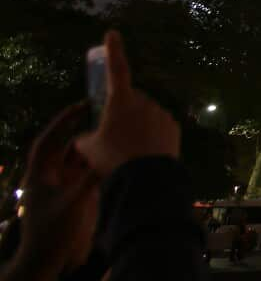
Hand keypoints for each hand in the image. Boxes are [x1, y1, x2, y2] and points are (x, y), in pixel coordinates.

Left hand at [8, 104, 99, 279]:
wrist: (47, 258)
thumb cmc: (52, 231)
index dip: (63, 121)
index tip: (81, 105)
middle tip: (105, 116)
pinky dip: (100, 163)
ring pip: (79, 159)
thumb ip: (90, 180)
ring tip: (116, 134)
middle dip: (84, 131)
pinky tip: (118, 157)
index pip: (49, 140)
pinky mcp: (74, 195)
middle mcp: (50, 175)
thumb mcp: (72, 203)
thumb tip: (110, 157)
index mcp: (39, 173)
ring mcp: (62, 185)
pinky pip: (88, 172)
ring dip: (95, 148)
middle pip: (67, 146)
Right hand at [74, 31, 179, 177]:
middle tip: (114, 136)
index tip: (112, 33)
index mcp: (121, 100)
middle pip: (131, 100)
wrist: (146, 178)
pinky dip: (152, 135)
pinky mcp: (174, 127)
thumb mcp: (89, 148)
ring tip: (130, 151)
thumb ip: (85, 138)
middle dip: (123, 112)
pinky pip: (159, 127)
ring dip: (138, 126)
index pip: (116, 69)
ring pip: (146, 115)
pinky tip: (145, 153)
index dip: (114, 50)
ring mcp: (161, 113)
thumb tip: (85, 138)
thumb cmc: (112, 158)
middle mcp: (144, 101)